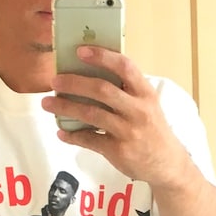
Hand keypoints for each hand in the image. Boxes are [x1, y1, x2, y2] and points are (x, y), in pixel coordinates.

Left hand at [42, 49, 191, 189]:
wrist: (167, 164)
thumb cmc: (151, 128)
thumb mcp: (147, 104)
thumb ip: (126, 89)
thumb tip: (89, 72)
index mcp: (145, 93)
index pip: (125, 67)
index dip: (102, 56)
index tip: (80, 51)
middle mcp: (138, 110)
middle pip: (102, 90)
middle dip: (74, 83)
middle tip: (54, 81)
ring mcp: (128, 132)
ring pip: (91, 115)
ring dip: (66, 108)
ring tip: (48, 103)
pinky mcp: (119, 151)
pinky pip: (90, 140)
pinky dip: (72, 136)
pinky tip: (61, 132)